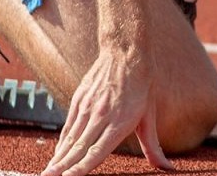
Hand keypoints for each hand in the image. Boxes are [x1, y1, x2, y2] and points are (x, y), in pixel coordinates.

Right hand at [41, 46, 174, 175]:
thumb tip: (168, 168)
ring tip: (48, 173)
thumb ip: (153, 146)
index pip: (97, 151)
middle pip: (78, 148)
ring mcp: (88, 107)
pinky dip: (62, 142)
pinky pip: (69, 126)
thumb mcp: (150, 115)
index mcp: (119, 122)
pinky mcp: (79, 99)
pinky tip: (57, 155)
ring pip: (70, 138)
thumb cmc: (142, 84)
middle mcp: (101, 116)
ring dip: (58, 157)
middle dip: (62, 166)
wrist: (124, 51)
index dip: (82, 167)